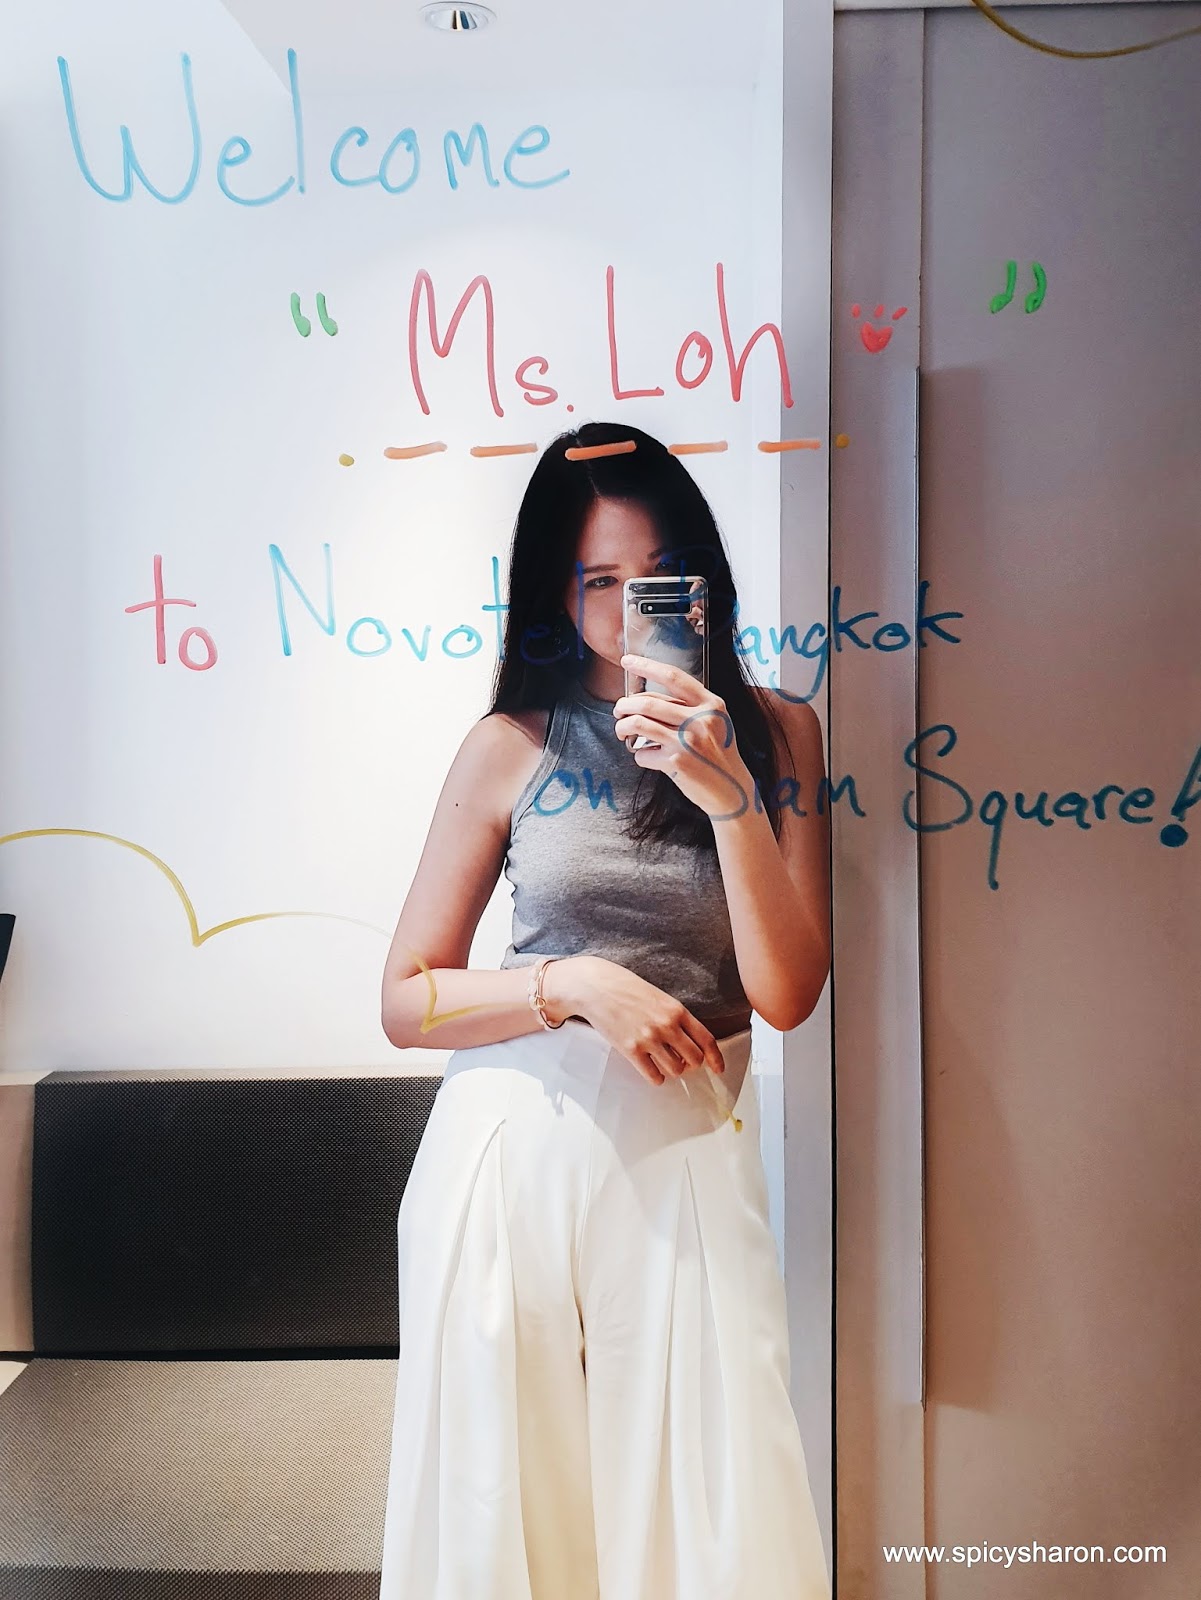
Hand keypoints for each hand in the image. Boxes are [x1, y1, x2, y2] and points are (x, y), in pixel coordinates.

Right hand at [543, 955, 724, 1085]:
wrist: (595, 987)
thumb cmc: (626, 989)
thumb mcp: (659, 997)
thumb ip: (675, 1017)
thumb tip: (689, 1042)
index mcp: (677, 1010)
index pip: (706, 1040)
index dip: (715, 1058)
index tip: (718, 1068)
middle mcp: (667, 1026)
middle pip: (694, 1059)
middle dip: (690, 1064)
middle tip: (680, 1060)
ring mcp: (649, 1039)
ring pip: (676, 1070)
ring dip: (672, 1070)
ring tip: (661, 1061)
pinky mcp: (631, 1050)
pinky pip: (654, 1076)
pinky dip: (656, 1077)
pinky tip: (650, 1068)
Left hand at [614, 655, 752, 820]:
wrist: (732, 791)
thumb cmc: (718, 755)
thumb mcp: (715, 724)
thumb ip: (690, 708)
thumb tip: (648, 698)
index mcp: (711, 704)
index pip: (674, 676)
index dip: (647, 666)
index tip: (627, 660)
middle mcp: (701, 719)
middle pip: (648, 702)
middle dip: (625, 705)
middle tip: (619, 711)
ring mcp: (688, 740)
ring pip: (639, 724)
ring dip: (623, 727)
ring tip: (623, 732)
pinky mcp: (677, 761)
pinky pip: (643, 753)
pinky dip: (638, 755)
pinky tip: (647, 757)